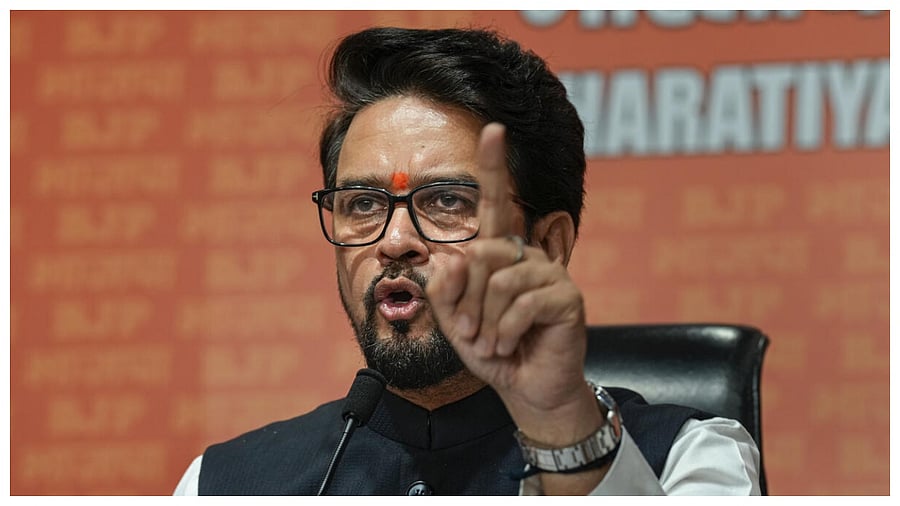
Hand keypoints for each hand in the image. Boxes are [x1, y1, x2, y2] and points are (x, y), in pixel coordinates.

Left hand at [427, 123, 601, 443]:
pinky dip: (506, 330)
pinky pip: (522, 303)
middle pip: (481, 253)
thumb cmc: (491, 349)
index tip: (494, 130)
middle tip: (471, 332)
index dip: (494, 168)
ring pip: (499, 282)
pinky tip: (512, 344)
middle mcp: (525, 254)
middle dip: (465, 301)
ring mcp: (549, 273)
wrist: (525, 387)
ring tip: (493, 342)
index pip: (496, 204)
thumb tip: (450, 255)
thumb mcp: (454, 322)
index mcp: (498, 254)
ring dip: (486, 321)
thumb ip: (444, 290)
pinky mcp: (566, 296)